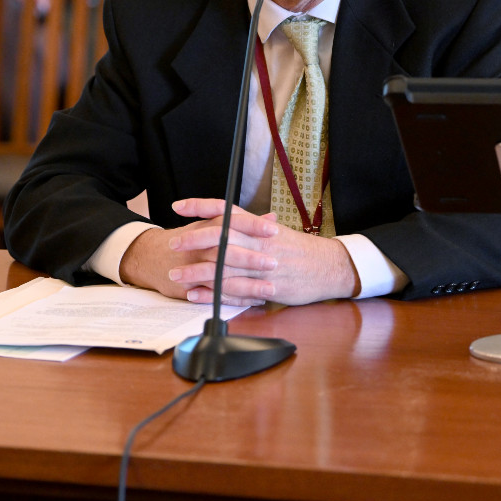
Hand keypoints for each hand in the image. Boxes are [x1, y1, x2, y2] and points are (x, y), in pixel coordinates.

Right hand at [121, 199, 279, 305]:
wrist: (152, 255)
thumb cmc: (190, 239)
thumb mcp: (213, 224)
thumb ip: (245, 223)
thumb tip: (272, 218)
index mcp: (210, 225)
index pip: (233, 221)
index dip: (253, 226)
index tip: (273, 230)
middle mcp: (203, 245)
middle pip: (228, 250)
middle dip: (252, 258)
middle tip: (274, 263)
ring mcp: (195, 266)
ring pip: (224, 276)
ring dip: (248, 284)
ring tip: (269, 289)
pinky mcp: (191, 286)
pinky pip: (216, 294)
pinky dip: (236, 298)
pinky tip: (253, 299)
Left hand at [122, 198, 358, 306]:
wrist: (328, 267)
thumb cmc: (299, 249)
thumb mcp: (275, 231)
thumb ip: (249, 225)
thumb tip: (226, 215)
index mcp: (258, 226)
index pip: (225, 210)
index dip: (200, 206)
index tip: (178, 206)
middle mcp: (258, 243)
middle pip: (220, 238)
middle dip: (193, 240)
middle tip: (172, 243)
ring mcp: (261, 267)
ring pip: (223, 267)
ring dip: (197, 272)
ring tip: (175, 274)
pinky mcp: (266, 289)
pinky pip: (234, 292)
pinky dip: (213, 294)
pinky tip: (195, 295)